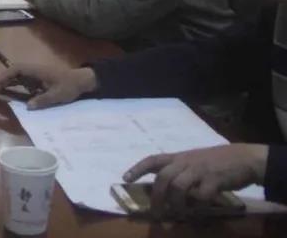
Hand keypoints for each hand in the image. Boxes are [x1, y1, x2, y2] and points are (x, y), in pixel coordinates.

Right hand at [0, 64, 96, 109]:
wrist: (81, 81)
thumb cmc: (69, 86)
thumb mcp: (58, 95)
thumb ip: (43, 100)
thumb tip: (28, 107)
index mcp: (37, 71)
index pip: (17, 69)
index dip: (6, 75)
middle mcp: (33, 71)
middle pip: (13, 72)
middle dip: (1, 79)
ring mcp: (34, 76)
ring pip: (16, 77)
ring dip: (5, 82)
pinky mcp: (36, 81)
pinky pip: (21, 82)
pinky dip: (12, 85)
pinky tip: (5, 92)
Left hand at [124, 144, 268, 216]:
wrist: (245, 157)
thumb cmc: (218, 160)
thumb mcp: (194, 160)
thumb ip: (180, 171)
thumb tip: (166, 191)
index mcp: (179, 157)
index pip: (153, 159)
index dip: (137, 168)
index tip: (125, 178)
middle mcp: (186, 162)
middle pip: (163, 178)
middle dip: (156, 197)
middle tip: (156, 213)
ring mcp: (200, 170)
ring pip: (178, 187)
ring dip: (175, 204)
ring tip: (177, 214)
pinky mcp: (215, 179)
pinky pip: (202, 195)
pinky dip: (198, 205)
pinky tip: (200, 210)